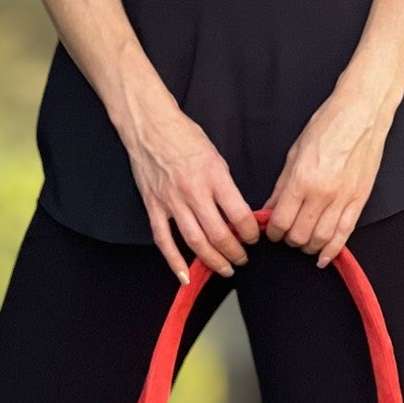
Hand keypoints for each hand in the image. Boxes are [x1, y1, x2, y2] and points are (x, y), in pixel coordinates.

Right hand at [127, 104, 260, 282]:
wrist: (149, 126)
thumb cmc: (185, 136)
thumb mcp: (216, 156)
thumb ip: (226, 186)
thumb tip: (238, 213)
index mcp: (214, 176)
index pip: (238, 214)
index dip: (250, 232)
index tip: (254, 237)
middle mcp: (194, 191)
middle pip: (219, 233)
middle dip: (235, 252)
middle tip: (242, 259)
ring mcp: (171, 201)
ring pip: (195, 242)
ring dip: (212, 260)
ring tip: (225, 269)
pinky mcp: (153, 206)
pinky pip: (164, 240)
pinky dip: (174, 262)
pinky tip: (185, 276)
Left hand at [262, 84, 392, 266]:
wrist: (362, 113)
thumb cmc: (328, 125)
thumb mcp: (295, 151)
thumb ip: (282, 184)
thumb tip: (270, 207)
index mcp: (302, 179)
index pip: (281, 220)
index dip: (272, 231)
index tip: (271, 230)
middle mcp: (322, 193)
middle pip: (300, 234)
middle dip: (289, 240)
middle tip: (285, 235)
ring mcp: (343, 198)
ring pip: (321, 239)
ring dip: (308, 247)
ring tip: (302, 243)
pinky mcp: (359, 200)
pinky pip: (345, 233)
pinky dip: (333, 250)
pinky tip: (323, 257)